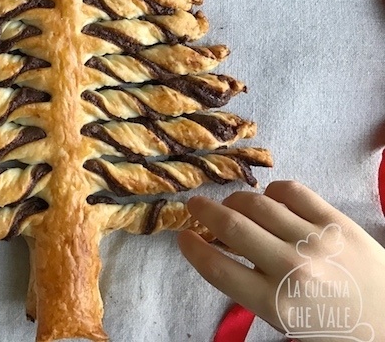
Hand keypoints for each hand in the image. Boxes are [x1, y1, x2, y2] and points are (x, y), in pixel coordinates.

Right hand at [178, 181, 384, 337]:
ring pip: (258, 204)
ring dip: (235, 201)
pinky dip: (272, 191)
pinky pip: (293, 191)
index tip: (182, 238)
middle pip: (231, 227)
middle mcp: (291, 268)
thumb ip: (255, 289)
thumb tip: (226, 251)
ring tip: (230, 204)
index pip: (218, 268)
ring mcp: (315, 240)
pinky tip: (269, 200)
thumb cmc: (334, 328)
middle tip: (194, 206)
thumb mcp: (287, 321)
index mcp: (276, 303)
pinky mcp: (337, 221)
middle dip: (203, 213)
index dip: (192, 249)